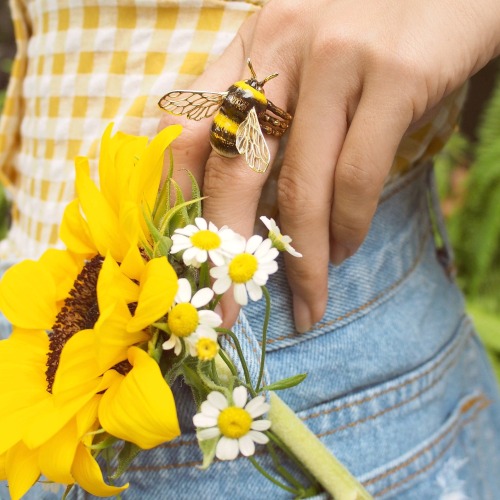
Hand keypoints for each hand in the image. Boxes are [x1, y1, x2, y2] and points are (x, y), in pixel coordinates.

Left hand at [159, 0, 499, 330]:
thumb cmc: (372, 23)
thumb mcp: (303, 50)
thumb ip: (269, 102)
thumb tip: (242, 186)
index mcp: (252, 43)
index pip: (186, 127)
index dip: (171, 197)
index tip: (180, 255)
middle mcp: (282, 45)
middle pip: (231, 166)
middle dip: (225, 249)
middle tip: (229, 309)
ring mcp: (338, 59)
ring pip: (299, 186)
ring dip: (301, 259)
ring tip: (307, 301)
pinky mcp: (395, 76)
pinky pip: (356, 176)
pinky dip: (348, 226)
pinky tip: (346, 249)